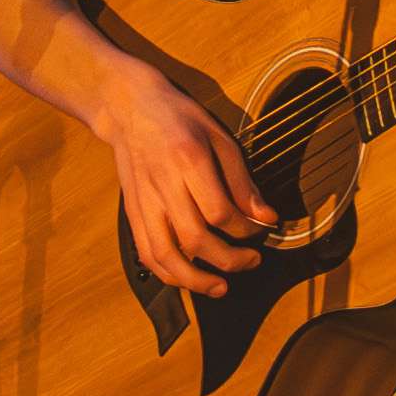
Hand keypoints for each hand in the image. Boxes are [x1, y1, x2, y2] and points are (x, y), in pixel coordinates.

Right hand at [90, 67, 275, 300]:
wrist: (129, 108)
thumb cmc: (178, 119)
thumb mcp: (219, 138)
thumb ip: (242, 181)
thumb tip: (267, 217)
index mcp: (188, 160)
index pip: (220, 212)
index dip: (246, 230)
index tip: (261, 231)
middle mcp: (163, 185)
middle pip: (195, 239)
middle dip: (229, 260)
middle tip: (251, 261)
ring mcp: (144, 202)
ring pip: (165, 255)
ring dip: (195, 280)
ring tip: (220, 287)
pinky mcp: (132, 212)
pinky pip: (146, 253)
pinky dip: (167, 274)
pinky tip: (188, 278)